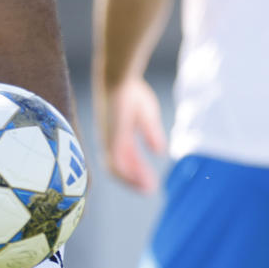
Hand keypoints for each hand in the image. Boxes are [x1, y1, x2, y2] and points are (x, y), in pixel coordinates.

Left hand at [100, 79, 165, 193]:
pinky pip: (115, 162)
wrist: (118, 78)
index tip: (151, 182)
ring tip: (147, 188)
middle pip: (119, 167)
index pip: (125, 159)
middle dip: (134, 180)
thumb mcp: (147, 116)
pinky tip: (139, 179)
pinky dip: (126, 173)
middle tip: (150, 190)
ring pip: (115, 168)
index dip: (137, 172)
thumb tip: (159, 152)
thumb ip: (151, 134)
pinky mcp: (111, 138)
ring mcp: (109, 140)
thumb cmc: (131, 92)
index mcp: (117, 135)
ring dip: (131, 180)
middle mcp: (110, 141)